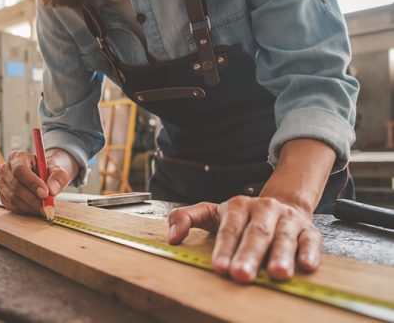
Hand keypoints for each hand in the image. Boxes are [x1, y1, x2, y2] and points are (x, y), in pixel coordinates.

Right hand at [0, 149, 77, 214]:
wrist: (42, 177)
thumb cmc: (48, 172)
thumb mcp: (58, 171)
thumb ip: (58, 178)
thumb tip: (52, 189)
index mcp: (18, 157)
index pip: (20, 170)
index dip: (32, 182)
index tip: (45, 193)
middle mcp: (6, 169)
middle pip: (16, 186)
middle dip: (33, 198)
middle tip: (47, 206)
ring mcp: (2, 183)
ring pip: (13, 198)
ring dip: (31, 206)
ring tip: (44, 208)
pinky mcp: (3, 196)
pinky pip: (12, 206)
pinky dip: (26, 209)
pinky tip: (36, 208)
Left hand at [167, 196, 320, 282]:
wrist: (280, 205)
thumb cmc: (240, 217)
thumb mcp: (210, 213)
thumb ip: (186, 218)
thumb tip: (171, 238)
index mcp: (237, 205)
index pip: (229, 228)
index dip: (224, 248)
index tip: (218, 266)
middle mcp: (264, 209)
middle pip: (256, 233)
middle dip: (249, 255)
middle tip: (241, 275)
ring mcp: (287, 218)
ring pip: (284, 237)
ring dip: (281, 255)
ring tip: (277, 273)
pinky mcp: (308, 230)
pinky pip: (310, 240)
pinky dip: (309, 252)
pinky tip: (306, 265)